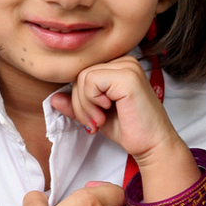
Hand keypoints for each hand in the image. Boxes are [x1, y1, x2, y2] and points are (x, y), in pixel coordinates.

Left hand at [50, 56, 198, 199]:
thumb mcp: (96, 115)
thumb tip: (53, 99)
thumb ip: (77, 105)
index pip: (83, 72)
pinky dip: (91, 102)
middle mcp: (124, 60)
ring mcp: (127, 66)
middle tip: (94, 122)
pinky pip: (91, 81)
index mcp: (118, 65)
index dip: (79, 97)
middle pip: (80, 73)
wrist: (152, 145)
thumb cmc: (129, 129)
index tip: (91, 118)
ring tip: (100, 119)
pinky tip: (106, 113)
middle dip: (79, 103)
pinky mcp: (127, 76)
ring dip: (84, 105)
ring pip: (83, 77)